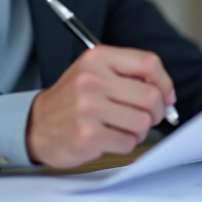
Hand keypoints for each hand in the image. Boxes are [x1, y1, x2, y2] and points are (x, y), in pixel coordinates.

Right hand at [26, 45, 176, 167]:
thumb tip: (166, 94)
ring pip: (143, 122)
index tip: (166, 97)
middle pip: (151, 96)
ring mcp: (88, 108)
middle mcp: (92, 80)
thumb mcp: (95, 72)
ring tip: (122, 128)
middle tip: (146, 117)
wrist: (35, 125)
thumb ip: (129, 74)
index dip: (165, 83)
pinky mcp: (87, 135)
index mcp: (98, 58)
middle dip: (156, 112)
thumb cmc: (73, 99)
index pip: (149, 63)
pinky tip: (109, 138)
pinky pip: (127, 142)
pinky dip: (124, 144)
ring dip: (139, 131)